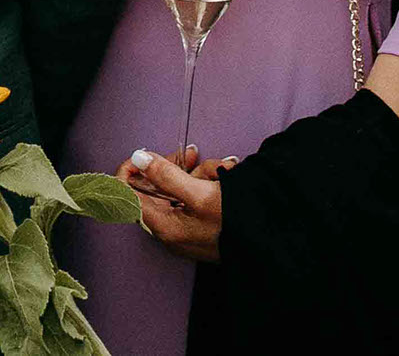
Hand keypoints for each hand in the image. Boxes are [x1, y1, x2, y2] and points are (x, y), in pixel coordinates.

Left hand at [124, 146, 229, 263]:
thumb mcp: (202, 196)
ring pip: (180, 187)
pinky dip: (208, 182)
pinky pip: (195, 195)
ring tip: (224, 169)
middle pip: (157, 187)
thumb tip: (138, 157)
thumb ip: (166, 176)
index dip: (131, 171)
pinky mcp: (200, 223)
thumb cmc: (236, 224)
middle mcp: (170, 229)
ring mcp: (185, 226)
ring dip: (200, 172)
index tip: (143, 154)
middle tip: (194, 155)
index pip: (129, 196)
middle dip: (178, 167)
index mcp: (164, 226)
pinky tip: (225, 175)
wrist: (270, 243)